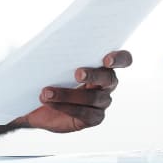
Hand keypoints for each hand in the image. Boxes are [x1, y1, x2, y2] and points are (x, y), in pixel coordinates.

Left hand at [14, 50, 131, 132]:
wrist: (40, 104)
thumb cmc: (50, 77)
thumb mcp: (54, 62)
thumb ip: (61, 54)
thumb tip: (52, 44)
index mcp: (104, 65)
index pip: (123, 59)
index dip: (119, 59)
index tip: (107, 60)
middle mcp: (107, 83)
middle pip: (109, 78)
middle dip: (94, 75)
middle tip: (77, 73)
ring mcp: (102, 102)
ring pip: (93, 97)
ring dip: (68, 94)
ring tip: (47, 92)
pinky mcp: (94, 118)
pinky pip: (83, 113)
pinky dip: (64, 107)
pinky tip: (50, 102)